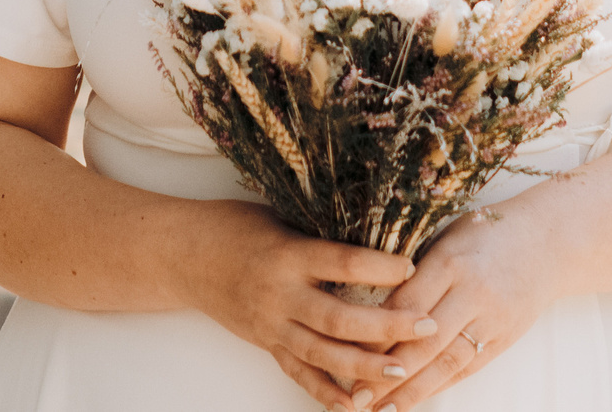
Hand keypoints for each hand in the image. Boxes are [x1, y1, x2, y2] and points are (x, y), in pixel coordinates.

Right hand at [179, 202, 443, 411]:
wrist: (184, 256)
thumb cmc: (234, 227)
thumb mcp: (279, 218)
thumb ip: (319, 234)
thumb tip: (374, 230)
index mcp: (287, 255)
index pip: (342, 262)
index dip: (379, 267)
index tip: (413, 267)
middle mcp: (280, 294)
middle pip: (339, 318)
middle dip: (387, 325)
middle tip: (427, 325)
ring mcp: (272, 325)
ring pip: (324, 353)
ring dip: (365, 365)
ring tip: (402, 367)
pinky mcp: (266, 344)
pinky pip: (300, 374)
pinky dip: (328, 393)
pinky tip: (356, 405)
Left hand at [366, 205, 557, 410]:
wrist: (550, 243)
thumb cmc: (487, 232)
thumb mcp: (447, 235)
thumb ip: (414, 267)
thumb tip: (367, 297)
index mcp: (451, 260)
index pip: (405, 303)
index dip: (374, 332)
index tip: (343, 351)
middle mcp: (473, 293)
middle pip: (424, 341)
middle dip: (387, 373)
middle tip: (356, 397)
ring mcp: (492, 319)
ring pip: (446, 362)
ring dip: (412, 391)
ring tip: (382, 411)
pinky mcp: (505, 338)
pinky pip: (467, 367)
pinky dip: (439, 386)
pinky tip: (414, 400)